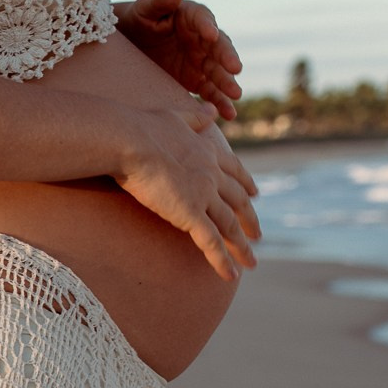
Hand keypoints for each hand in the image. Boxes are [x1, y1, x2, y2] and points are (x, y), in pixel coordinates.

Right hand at [115, 100, 261, 281]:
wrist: (129, 140)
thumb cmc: (142, 127)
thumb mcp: (174, 116)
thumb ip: (195, 116)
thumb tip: (212, 110)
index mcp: (208, 152)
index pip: (235, 170)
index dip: (246, 183)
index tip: (255, 193)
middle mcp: (212, 174)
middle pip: (238, 201)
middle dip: (249, 219)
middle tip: (258, 234)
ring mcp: (204, 195)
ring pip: (229, 226)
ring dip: (242, 246)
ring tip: (251, 262)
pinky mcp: (190, 214)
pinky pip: (211, 243)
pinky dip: (223, 261)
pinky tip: (231, 276)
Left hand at [116, 0, 242, 119]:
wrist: (126, 46)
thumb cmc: (135, 21)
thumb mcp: (143, 10)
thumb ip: (159, 0)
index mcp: (190, 16)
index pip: (202, 18)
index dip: (207, 25)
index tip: (210, 34)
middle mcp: (201, 38)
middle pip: (217, 47)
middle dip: (226, 58)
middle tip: (234, 68)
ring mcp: (200, 60)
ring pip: (218, 72)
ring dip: (227, 83)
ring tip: (235, 95)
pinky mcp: (195, 80)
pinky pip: (210, 92)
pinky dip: (220, 103)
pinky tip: (230, 114)